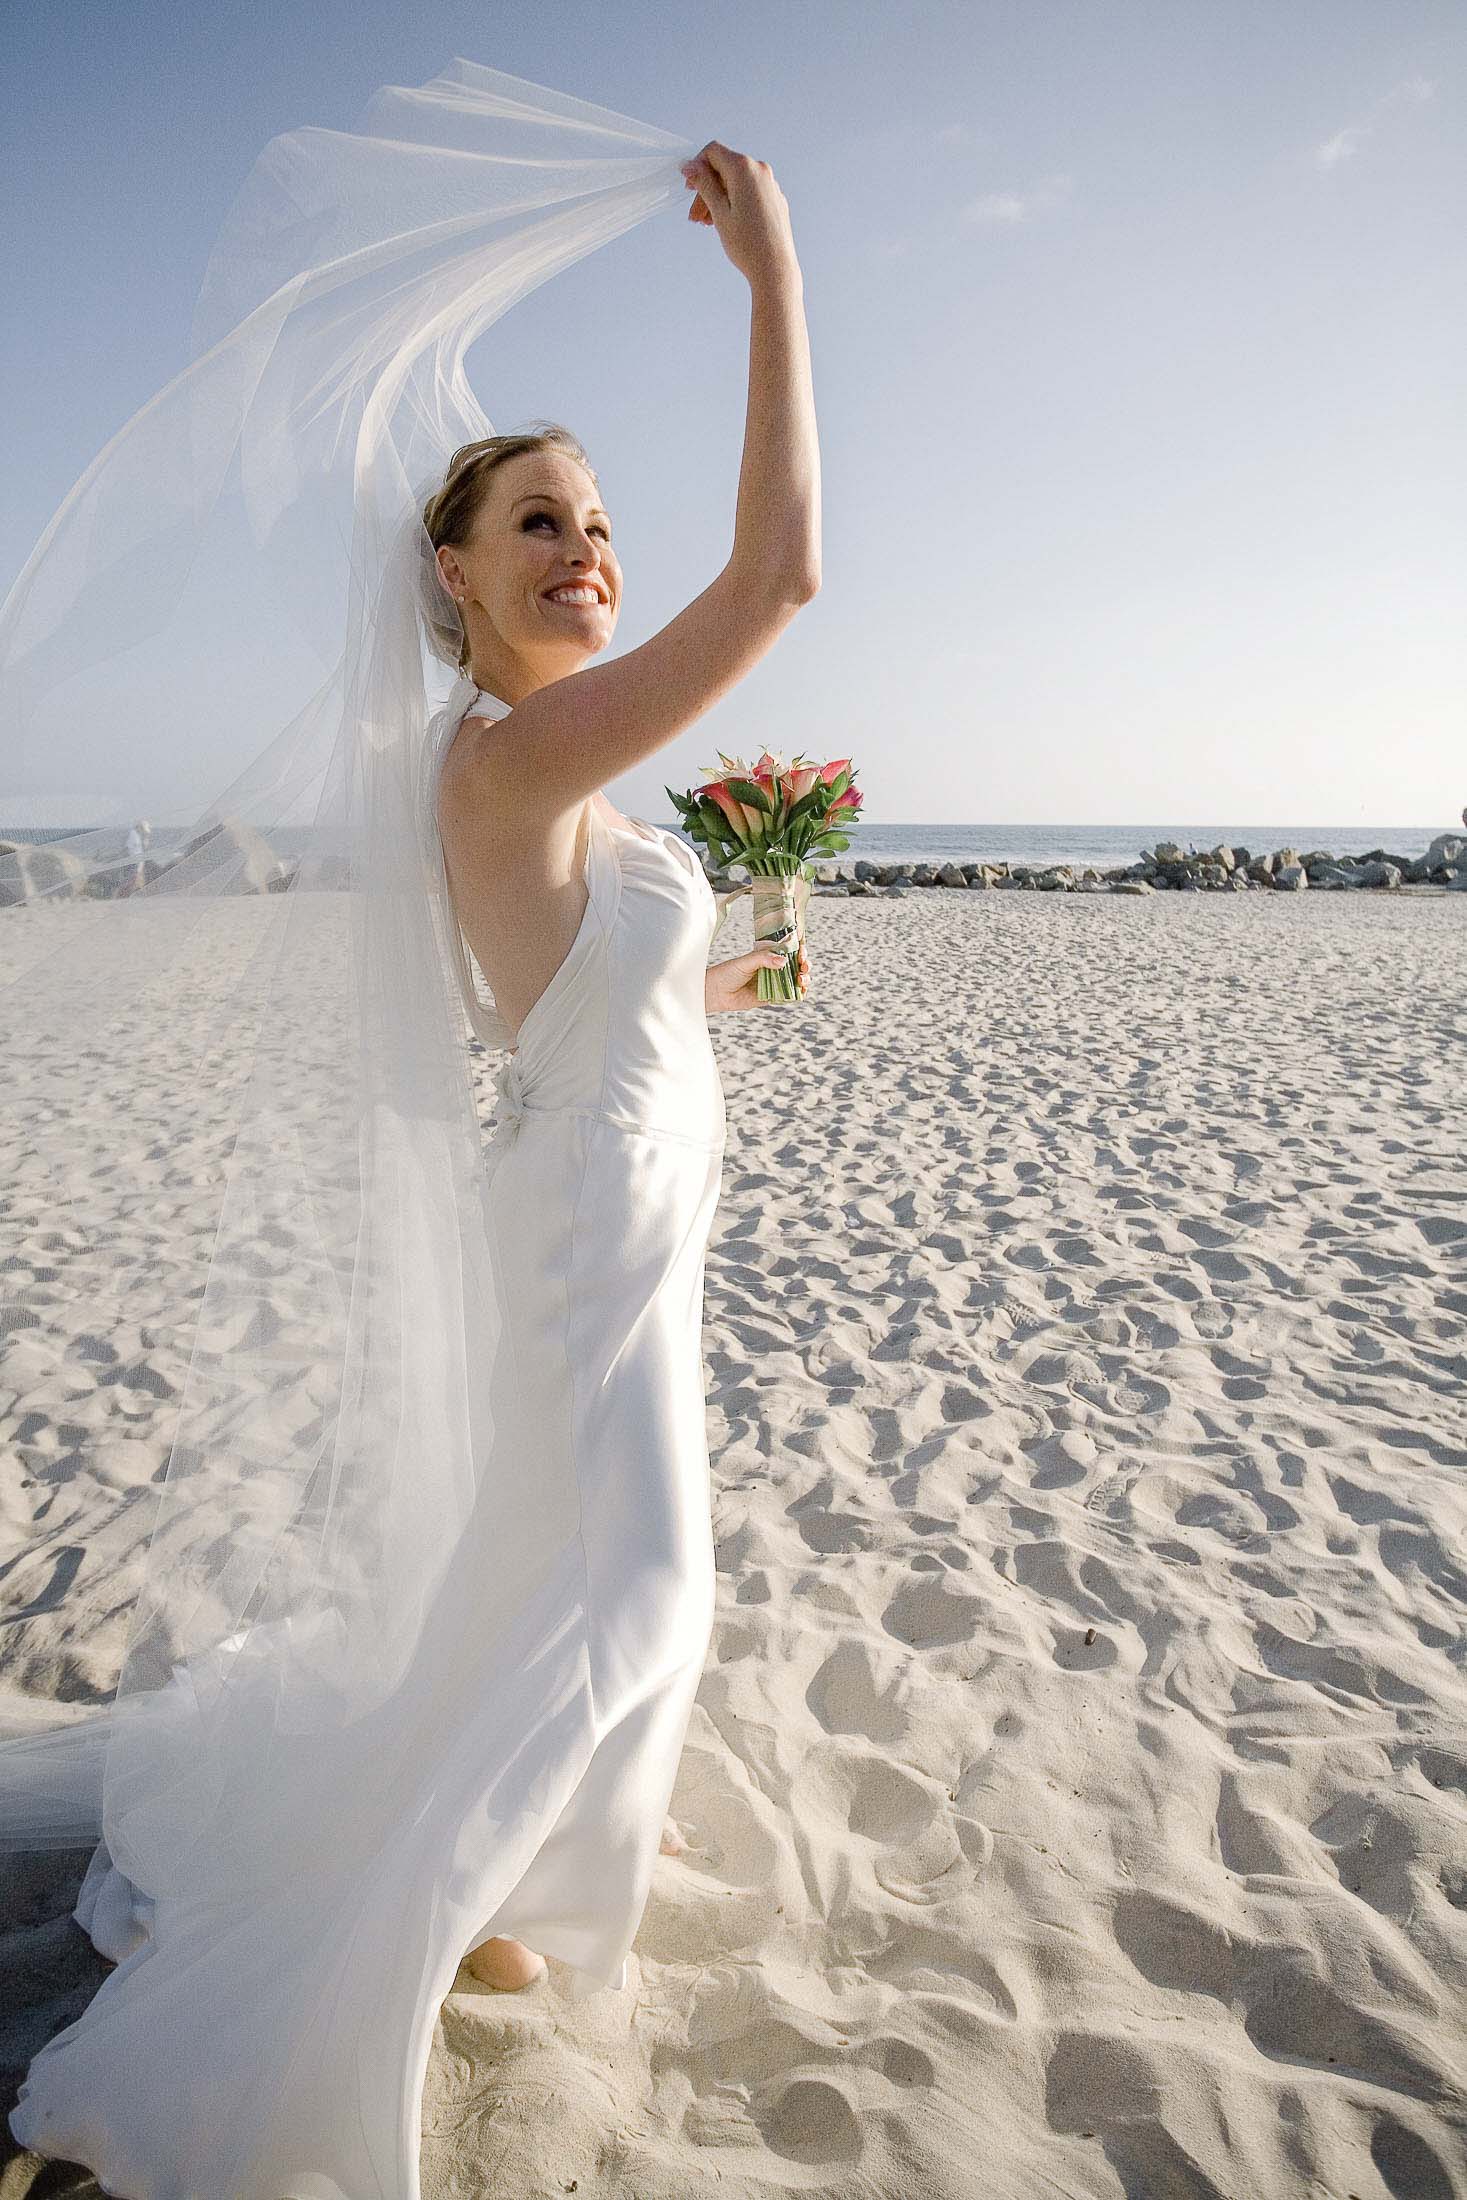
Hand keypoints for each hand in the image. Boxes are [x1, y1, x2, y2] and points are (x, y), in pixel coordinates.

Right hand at [680, 142, 798, 285]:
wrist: (775, 269)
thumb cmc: (747, 244)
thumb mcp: (719, 211)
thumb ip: (704, 184)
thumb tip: (690, 166)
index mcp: (744, 169)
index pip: (713, 151)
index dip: (697, 166)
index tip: (689, 187)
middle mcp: (760, 170)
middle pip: (724, 170)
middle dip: (706, 189)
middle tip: (694, 216)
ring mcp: (770, 185)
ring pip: (736, 183)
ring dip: (718, 198)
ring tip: (707, 223)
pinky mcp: (775, 199)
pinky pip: (749, 192)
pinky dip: (734, 202)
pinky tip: (726, 222)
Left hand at [705, 940, 809, 1013]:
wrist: (716, 992)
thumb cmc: (728, 972)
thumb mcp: (746, 961)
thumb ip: (764, 959)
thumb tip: (784, 960)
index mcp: (768, 956)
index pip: (789, 950)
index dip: (799, 950)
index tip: (802, 951)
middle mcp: (773, 968)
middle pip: (796, 965)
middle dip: (805, 965)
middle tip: (803, 966)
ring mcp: (773, 983)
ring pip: (795, 980)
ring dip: (804, 979)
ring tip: (801, 980)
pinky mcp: (771, 997)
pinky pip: (788, 996)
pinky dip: (798, 994)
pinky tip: (800, 992)